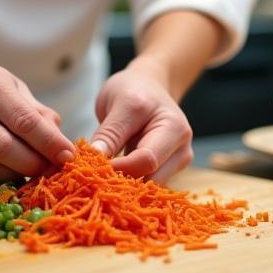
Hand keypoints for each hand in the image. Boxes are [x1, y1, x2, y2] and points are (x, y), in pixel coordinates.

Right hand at [0, 59, 74, 182]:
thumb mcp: (9, 85)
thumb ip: (36, 112)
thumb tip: (61, 144)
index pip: (24, 121)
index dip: (50, 143)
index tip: (68, 156)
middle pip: (4, 149)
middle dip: (33, 164)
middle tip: (49, 169)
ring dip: (14, 175)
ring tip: (28, 170)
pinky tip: (2, 170)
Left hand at [90, 59, 193, 182]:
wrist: (149, 86)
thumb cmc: (134, 90)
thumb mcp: (120, 104)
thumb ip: (110, 133)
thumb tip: (94, 160)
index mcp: (174, 129)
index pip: (147, 160)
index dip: (119, 168)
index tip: (91, 167)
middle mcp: (181, 149)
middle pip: (151, 179)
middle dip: (121, 181)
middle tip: (93, 176)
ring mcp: (176, 163)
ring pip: (148, 187)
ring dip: (124, 185)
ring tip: (101, 174)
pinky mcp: (167, 171)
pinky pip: (146, 184)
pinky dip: (128, 182)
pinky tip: (111, 175)